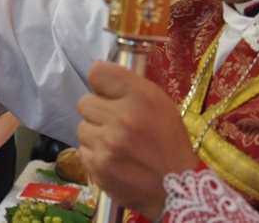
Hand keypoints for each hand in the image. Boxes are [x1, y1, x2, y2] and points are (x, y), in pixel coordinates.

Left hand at [76, 62, 198, 219]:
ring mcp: (107, 146)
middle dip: (97, 112)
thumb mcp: (159, 102)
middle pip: (84, 102)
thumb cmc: (167, 140)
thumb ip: (127, 83)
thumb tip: (94, 69)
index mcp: (141, 98)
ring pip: (82, 128)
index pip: (98, 74)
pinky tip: (114, 160)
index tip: (108, 93)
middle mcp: (122, 119)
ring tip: (116, 144)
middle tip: (115, 123)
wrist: (177, 188)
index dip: (101, 83)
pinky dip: (95, 155)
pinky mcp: (97, 168)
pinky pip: (83, 151)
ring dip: (95, 134)